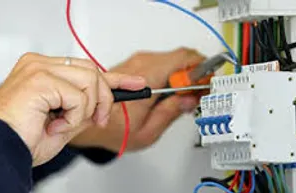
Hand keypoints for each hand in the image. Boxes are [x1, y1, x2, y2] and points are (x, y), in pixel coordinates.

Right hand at [0, 53, 145, 165]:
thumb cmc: (22, 139)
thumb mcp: (64, 123)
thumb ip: (83, 109)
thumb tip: (104, 104)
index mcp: (42, 71)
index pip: (86, 69)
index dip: (114, 78)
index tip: (134, 84)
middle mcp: (39, 64)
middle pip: (93, 71)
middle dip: (103, 99)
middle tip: (97, 120)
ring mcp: (38, 68)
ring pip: (90, 80)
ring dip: (85, 110)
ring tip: (64, 124)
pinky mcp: (39, 78)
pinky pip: (78, 96)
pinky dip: (74, 116)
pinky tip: (54, 125)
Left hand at [70, 47, 206, 151]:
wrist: (88, 121)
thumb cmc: (112, 129)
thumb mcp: (148, 130)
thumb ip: (172, 112)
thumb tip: (189, 99)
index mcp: (148, 78)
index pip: (185, 58)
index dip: (201, 69)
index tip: (206, 83)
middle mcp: (141, 64)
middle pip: (180, 57)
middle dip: (193, 74)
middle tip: (197, 93)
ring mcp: (135, 62)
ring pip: (170, 60)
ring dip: (181, 75)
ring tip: (182, 96)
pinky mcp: (132, 65)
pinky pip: (158, 64)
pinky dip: (169, 75)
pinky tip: (168, 92)